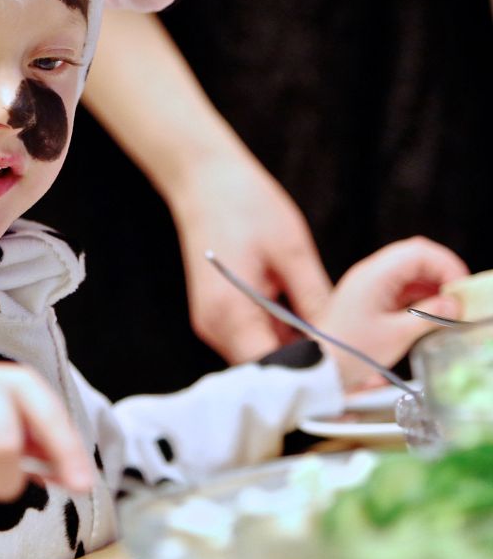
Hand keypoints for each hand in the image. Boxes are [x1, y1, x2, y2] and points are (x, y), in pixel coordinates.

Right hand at [170, 153, 331, 362]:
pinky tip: (308, 323)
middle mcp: (215, 326)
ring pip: (260, 355)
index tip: (348, 378)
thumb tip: (345, 340)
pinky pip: (253, 337)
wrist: (204, 179)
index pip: (272, 371)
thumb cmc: (245, 205)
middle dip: (308, 369)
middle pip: (265, 369)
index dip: (311, 379)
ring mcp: (214, 321)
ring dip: (295, 353)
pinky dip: (280, 337)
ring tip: (338, 344)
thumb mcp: (293, 252)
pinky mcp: (218, 312)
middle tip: (354, 364)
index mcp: (230, 313)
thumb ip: (315, 300)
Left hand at [316, 236, 468, 391]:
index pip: (418, 252)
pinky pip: (401, 284)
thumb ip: (429, 316)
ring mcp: (369, 283)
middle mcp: (370, 273)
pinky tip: (432, 310)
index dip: (446, 265)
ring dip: (432, 283)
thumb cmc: (352, 352)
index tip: (462, 289)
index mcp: (374, 275)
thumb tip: (454, 305)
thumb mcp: (397, 336)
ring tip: (449, 306)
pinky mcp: (370, 295)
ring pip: (409, 269)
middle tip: (459, 296)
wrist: (322, 365)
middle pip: (414, 256)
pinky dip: (420, 293)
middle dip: (442, 272)